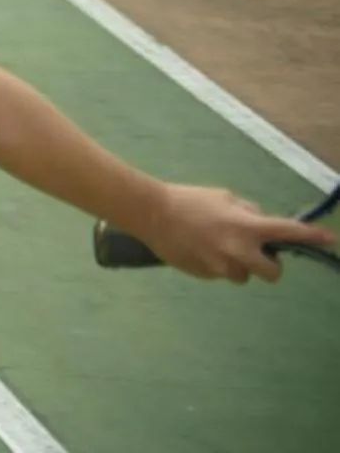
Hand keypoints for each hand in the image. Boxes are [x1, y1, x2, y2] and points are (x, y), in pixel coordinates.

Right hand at [135, 184, 335, 281]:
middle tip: (255, 253)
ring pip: (243, 275)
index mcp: (246, 227)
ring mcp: (222, 267)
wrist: (151, 214)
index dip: (312, 236)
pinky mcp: (206, 276)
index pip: (288, 232)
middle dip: (268, 264)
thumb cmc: (189, 200)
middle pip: (273, 273)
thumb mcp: (224, 198)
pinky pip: (220, 274)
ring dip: (237, 264)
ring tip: (214, 246)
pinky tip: (198, 249)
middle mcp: (239, 251)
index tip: (330, 239)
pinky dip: (215, 264)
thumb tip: (260, 225)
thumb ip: (248, 213)